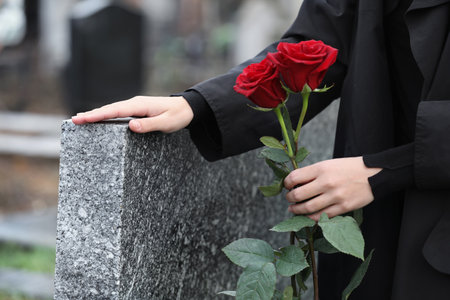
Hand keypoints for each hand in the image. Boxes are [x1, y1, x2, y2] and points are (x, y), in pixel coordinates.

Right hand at [72, 96, 193, 132]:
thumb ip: (149, 125)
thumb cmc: (178, 116)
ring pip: (112, 110)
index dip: (98, 115)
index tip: (83, 118)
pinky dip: (107, 115)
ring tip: (80, 120)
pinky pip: (118, 113)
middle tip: (74, 121)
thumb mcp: (167, 123)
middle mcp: (135, 103)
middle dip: (91, 115)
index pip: (114, 111)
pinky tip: (100, 120)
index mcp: (140, 105)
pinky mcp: (137, 110)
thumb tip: (131, 126)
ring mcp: (135, 106)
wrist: (188, 107)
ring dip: (97, 114)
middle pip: (109, 109)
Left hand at [284, 157, 381, 220]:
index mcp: (321, 169)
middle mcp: (327, 182)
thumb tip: (295, 183)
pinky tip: (307, 216)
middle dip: (289, 198)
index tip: (287, 185)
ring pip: (308, 208)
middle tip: (289, 198)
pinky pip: (322, 216)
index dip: (286, 183)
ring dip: (297, 210)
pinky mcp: (344, 207)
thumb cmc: (349, 168)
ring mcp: (335, 196)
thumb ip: (313, 173)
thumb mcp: (329, 164)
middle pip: (298, 194)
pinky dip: (312, 218)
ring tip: (293, 209)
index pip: (294, 177)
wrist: (375, 174)